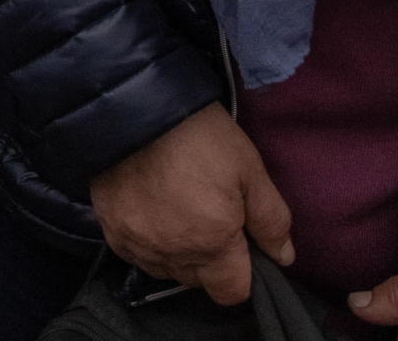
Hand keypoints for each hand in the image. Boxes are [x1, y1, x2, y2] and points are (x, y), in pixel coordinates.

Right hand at [88, 104, 294, 307]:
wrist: (135, 105)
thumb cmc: (199, 135)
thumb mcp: (249, 169)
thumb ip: (271, 220)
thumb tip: (284, 257)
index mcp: (212, 243)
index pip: (232, 292)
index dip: (243, 273)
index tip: (240, 244)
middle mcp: (173, 254)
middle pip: (199, 281)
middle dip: (210, 260)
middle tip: (210, 216)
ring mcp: (138, 245)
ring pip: (167, 269)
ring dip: (178, 252)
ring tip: (179, 210)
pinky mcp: (112, 232)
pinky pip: (138, 254)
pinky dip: (149, 241)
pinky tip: (154, 210)